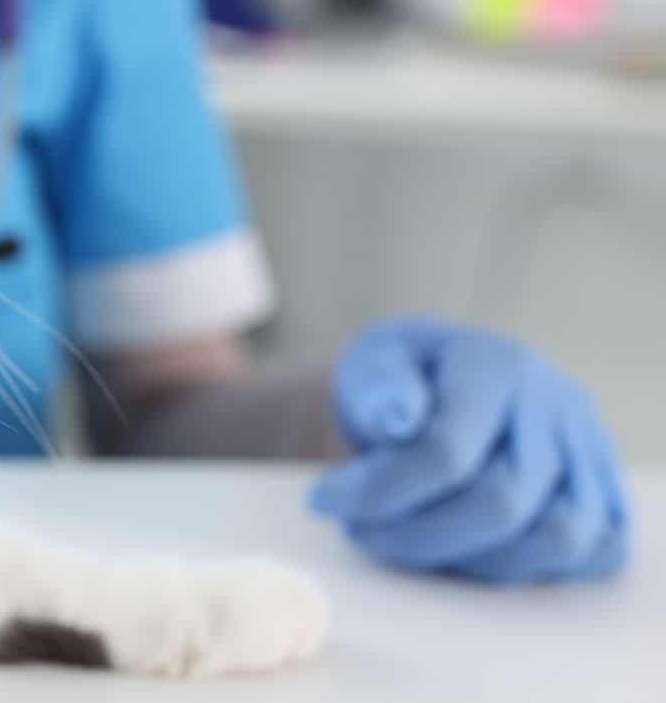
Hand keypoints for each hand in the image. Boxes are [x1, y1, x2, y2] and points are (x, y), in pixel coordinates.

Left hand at [309, 317, 629, 582]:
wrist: (440, 383)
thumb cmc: (400, 377)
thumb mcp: (372, 362)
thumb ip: (378, 386)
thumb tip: (398, 416)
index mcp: (493, 362)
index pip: (447, 450)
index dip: (381, 491)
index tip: (326, 502)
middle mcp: (554, 402)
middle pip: (501, 504)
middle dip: (418, 535)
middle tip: (362, 531)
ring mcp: (587, 447)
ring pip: (556, 538)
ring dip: (474, 561)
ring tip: (410, 541)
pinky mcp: (603, 488)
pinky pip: (593, 551)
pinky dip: (533, 566)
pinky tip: (468, 550)